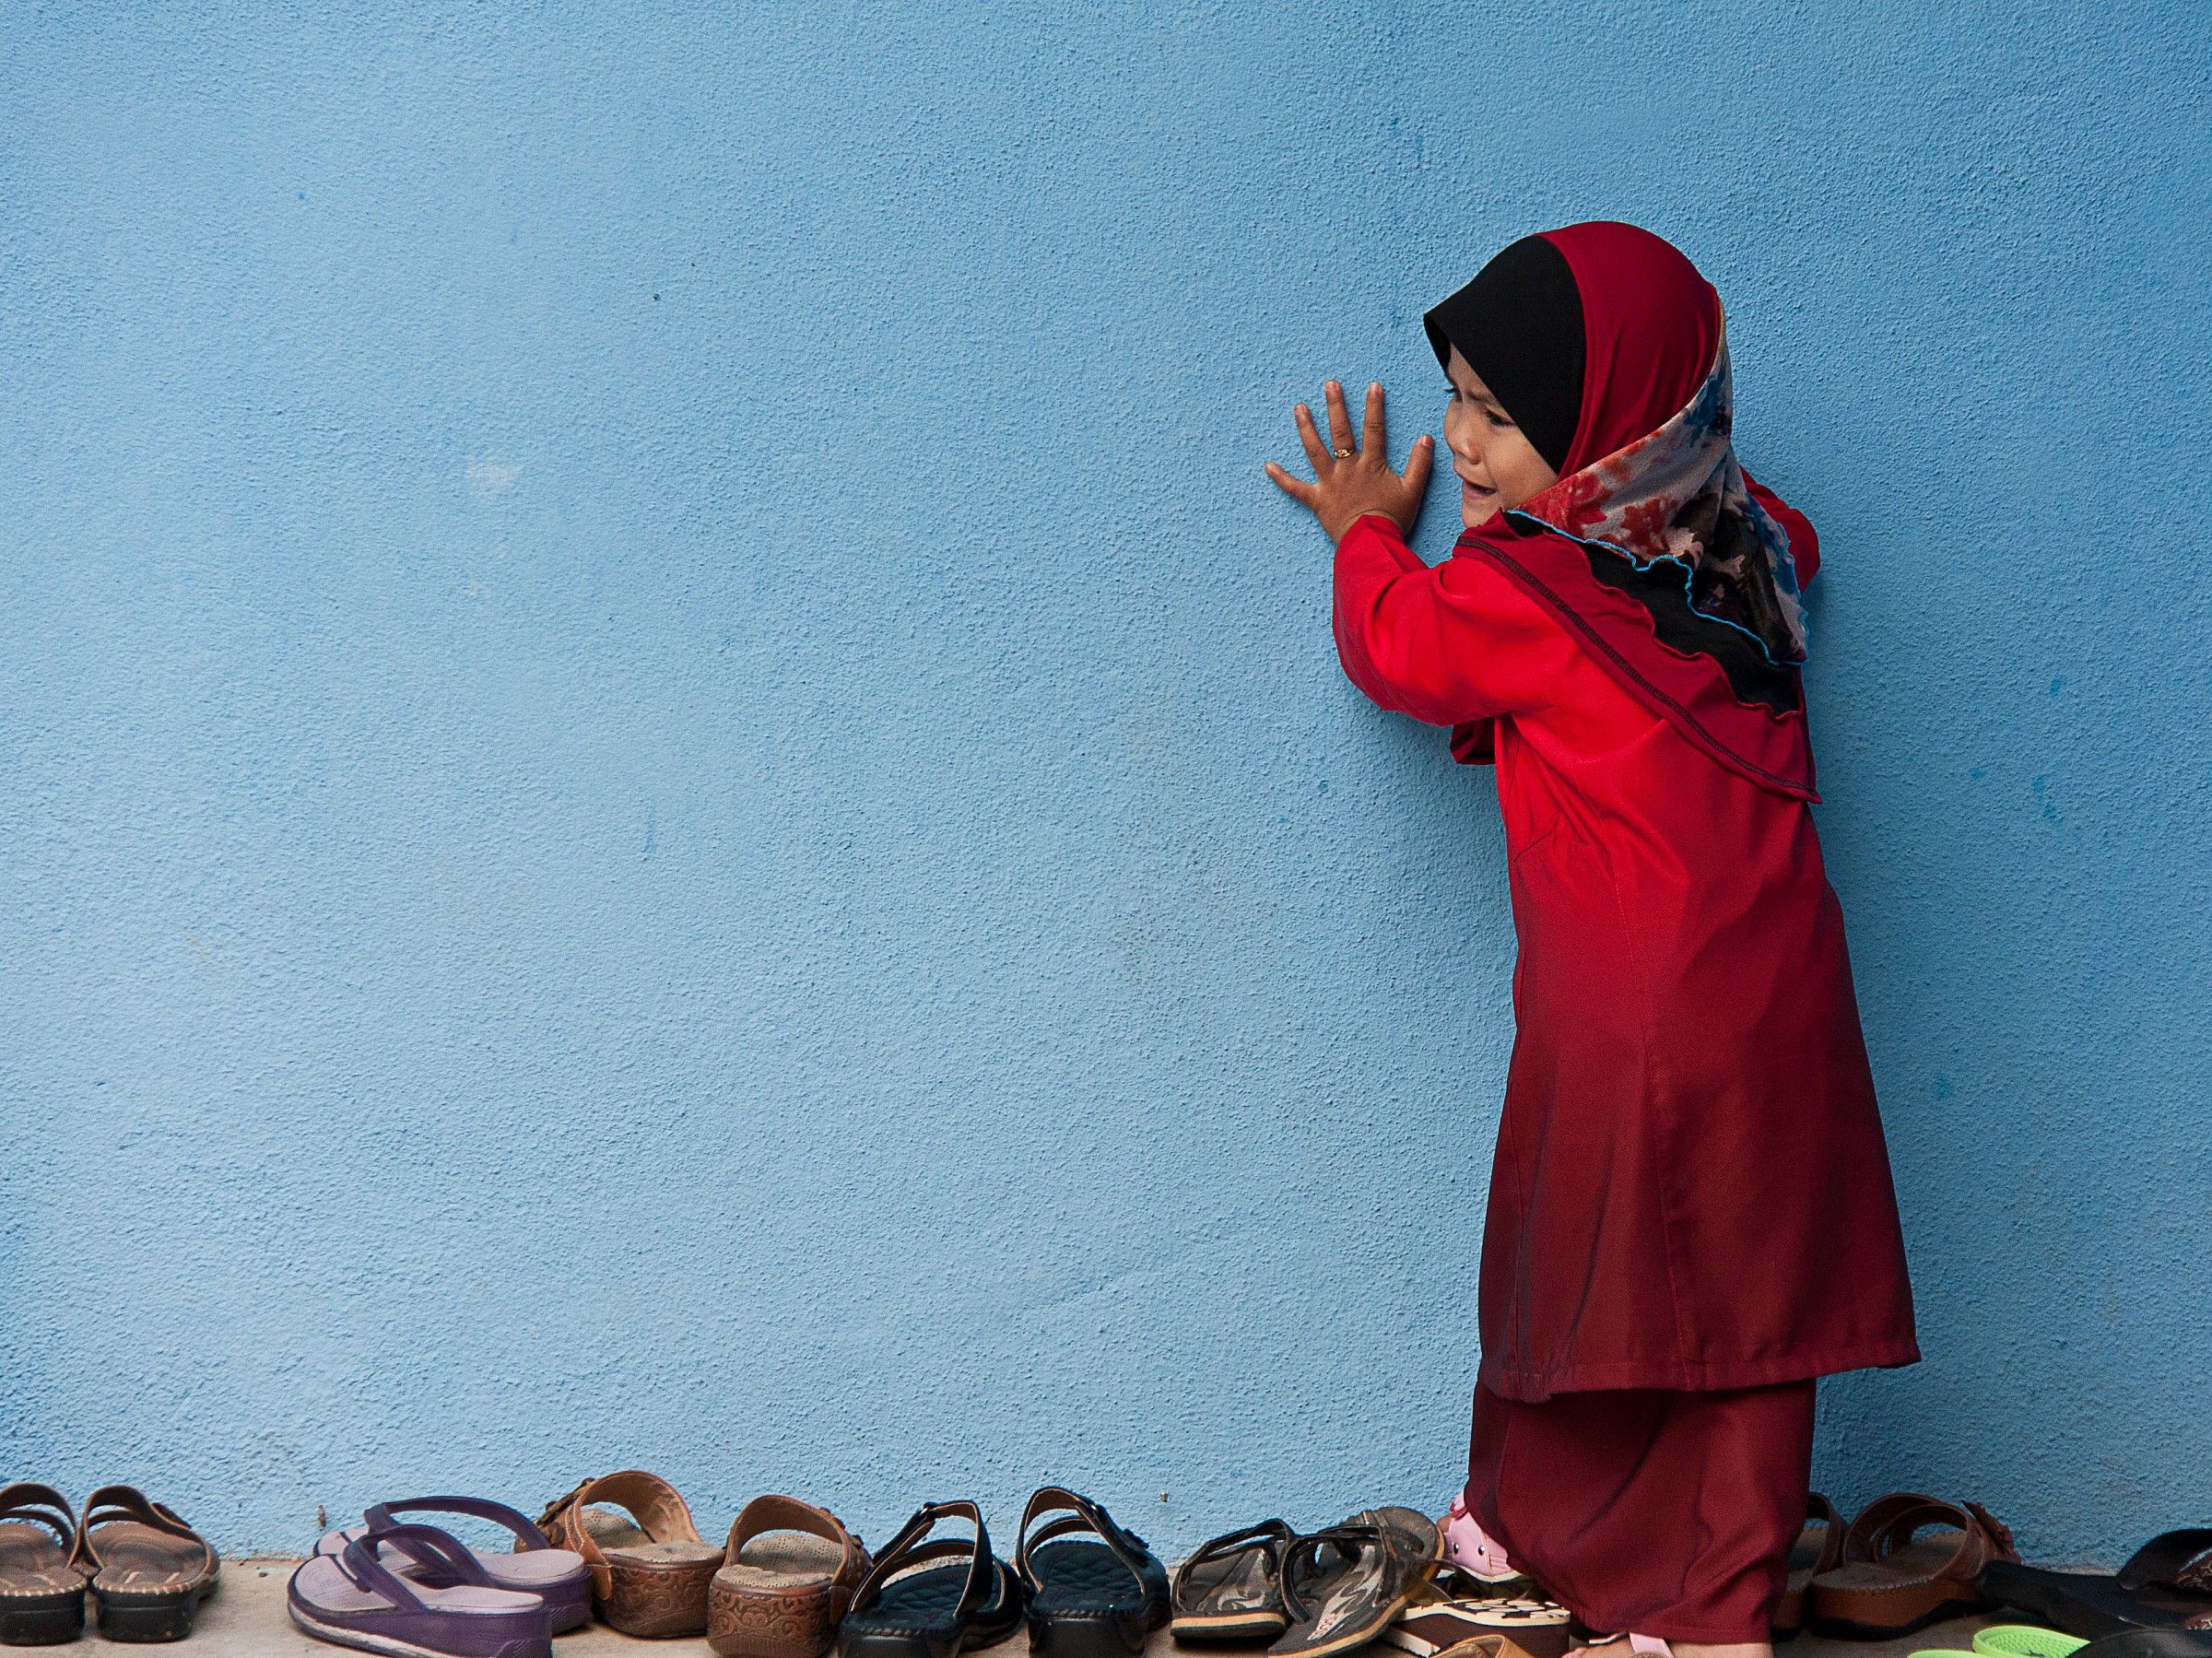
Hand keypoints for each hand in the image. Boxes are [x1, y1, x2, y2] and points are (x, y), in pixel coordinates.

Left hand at [1265, 379, 1433, 542]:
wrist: (1372, 543)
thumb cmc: (1392, 518)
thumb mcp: (1413, 490)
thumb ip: (1420, 463)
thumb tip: (1426, 438)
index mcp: (1371, 465)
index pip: (1374, 429)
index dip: (1374, 407)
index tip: (1372, 386)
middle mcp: (1348, 468)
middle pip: (1340, 432)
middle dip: (1335, 407)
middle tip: (1330, 385)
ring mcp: (1330, 483)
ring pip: (1315, 451)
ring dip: (1306, 428)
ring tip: (1299, 408)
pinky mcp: (1317, 500)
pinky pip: (1295, 489)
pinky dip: (1281, 478)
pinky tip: (1268, 466)